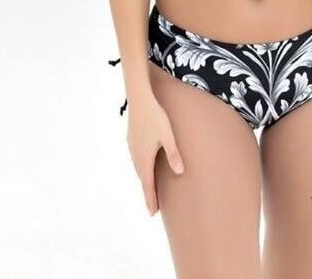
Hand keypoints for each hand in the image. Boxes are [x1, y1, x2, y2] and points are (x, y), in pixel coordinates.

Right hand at [126, 92, 184, 215]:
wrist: (139, 98)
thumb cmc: (156, 116)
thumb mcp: (168, 135)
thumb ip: (174, 154)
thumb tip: (180, 172)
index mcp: (145, 157)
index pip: (148, 184)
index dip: (151, 199)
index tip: (152, 213)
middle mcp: (136, 154)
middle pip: (142, 178)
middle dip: (148, 192)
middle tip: (152, 207)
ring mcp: (132, 146)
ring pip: (138, 168)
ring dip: (144, 179)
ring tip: (149, 188)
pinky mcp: (132, 138)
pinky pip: (136, 158)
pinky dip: (141, 168)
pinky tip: (144, 165)